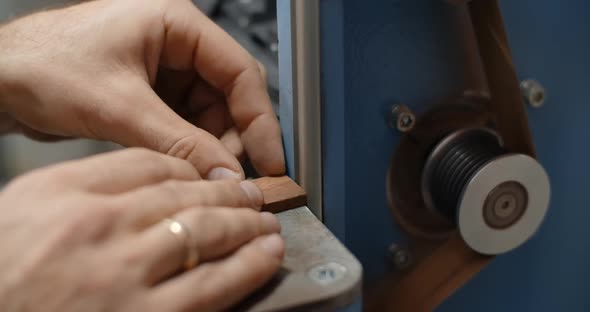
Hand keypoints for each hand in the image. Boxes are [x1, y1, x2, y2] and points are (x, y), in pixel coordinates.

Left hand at [0, 0, 284, 178]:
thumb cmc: (41, 66)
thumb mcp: (120, 106)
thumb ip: (180, 142)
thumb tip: (226, 175)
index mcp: (176, 22)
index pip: (240, 71)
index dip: (260, 119)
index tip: (271, 159)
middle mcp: (176, 42)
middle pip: (229, 94)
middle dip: (234, 137)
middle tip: (235, 177)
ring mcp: (164, 68)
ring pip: (210, 112)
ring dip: (212, 146)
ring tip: (206, 177)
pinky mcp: (151, 92)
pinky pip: (187, 122)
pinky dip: (191, 147)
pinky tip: (187, 168)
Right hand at [0, 148, 283, 311]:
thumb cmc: (1, 279)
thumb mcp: (22, 215)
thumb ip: (80, 193)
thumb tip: (145, 184)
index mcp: (60, 192)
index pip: (146, 164)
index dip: (189, 168)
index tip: (206, 177)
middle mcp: (96, 226)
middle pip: (184, 193)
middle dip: (227, 193)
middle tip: (251, 195)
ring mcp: (123, 273)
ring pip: (206, 230)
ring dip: (246, 224)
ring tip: (265, 222)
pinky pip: (213, 284)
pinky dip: (249, 265)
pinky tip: (267, 255)